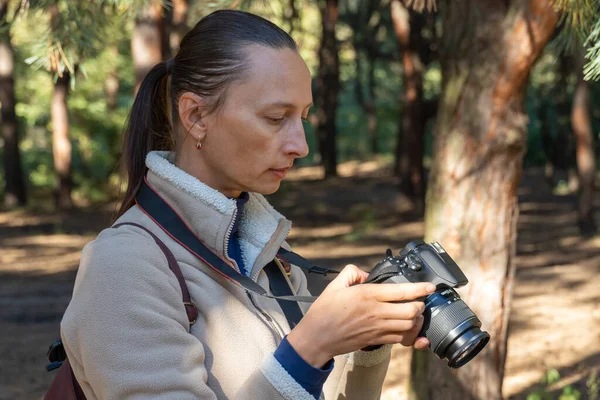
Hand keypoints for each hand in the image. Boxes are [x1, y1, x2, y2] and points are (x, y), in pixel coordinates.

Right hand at [286, 264, 434, 367]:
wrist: (317, 338)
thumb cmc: (324, 311)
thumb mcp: (335, 285)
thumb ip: (352, 273)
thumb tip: (366, 274)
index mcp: (368, 295)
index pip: (401, 291)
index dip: (420, 289)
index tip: (430, 286)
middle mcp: (376, 313)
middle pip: (412, 311)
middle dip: (420, 306)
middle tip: (419, 300)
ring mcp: (378, 329)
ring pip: (410, 326)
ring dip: (417, 320)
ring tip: (416, 314)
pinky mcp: (377, 340)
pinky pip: (402, 340)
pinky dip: (412, 336)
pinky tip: (413, 332)